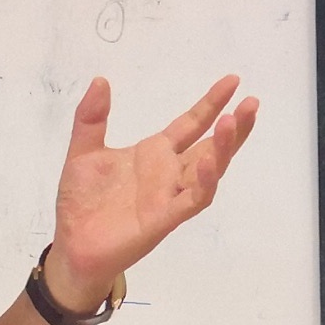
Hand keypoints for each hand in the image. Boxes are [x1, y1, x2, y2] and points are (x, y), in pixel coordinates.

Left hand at [49, 75, 258, 309]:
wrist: (72, 245)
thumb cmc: (81, 201)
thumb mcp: (83, 151)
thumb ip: (90, 117)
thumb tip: (100, 80)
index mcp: (155, 154)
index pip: (191, 124)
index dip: (211, 103)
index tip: (232, 81)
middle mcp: (170, 173)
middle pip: (211, 145)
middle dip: (234, 126)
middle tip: (252, 103)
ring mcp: (171, 196)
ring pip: (209, 170)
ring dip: (223, 148)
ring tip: (232, 122)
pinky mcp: (165, 218)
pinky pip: (192, 200)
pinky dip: (204, 181)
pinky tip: (209, 162)